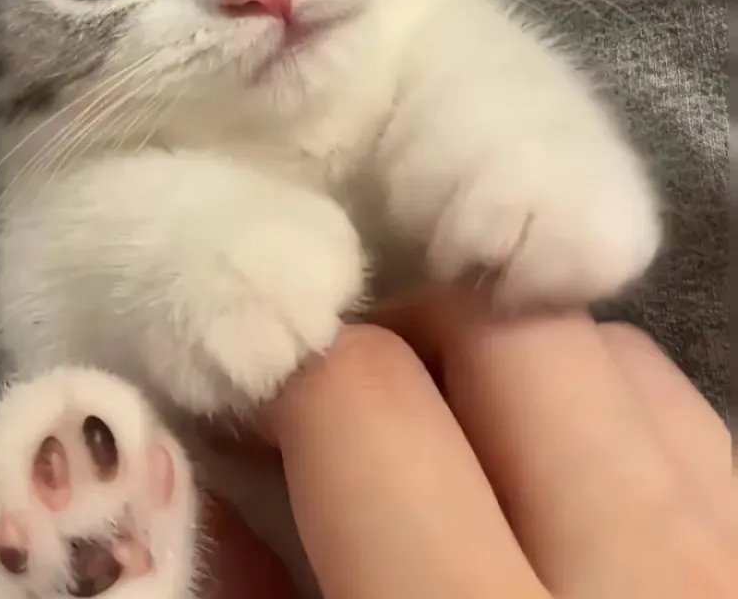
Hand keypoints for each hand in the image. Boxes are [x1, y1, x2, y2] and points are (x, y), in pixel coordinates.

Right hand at [258, 291, 735, 597]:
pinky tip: (568, 482)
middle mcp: (643, 576)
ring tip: (461, 436)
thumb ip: (254, 596)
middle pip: (500, 325)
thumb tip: (209, 463)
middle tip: (355, 400)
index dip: (284, 369)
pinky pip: (687, 416)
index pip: (364, 396)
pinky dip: (607, 409)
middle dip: (402, 330)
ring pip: (610, 347)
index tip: (255, 397)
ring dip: (508, 360)